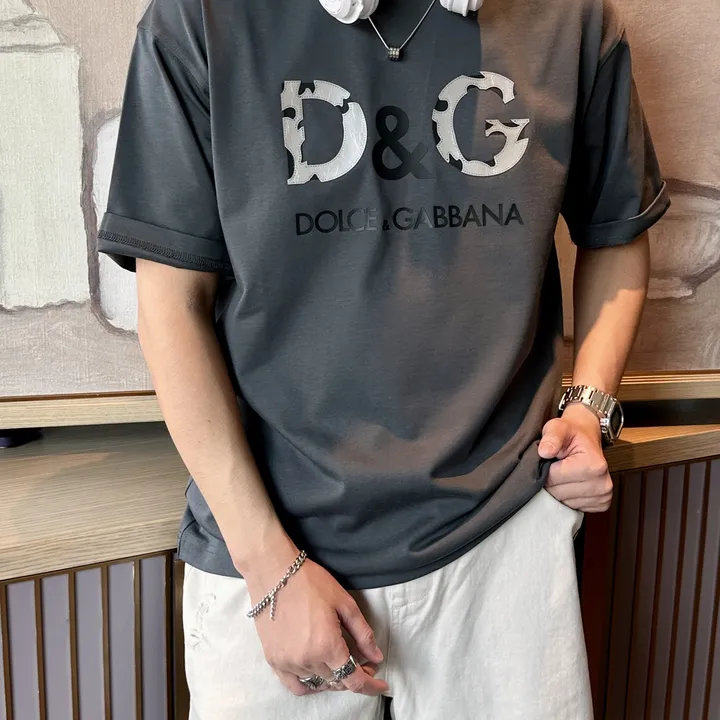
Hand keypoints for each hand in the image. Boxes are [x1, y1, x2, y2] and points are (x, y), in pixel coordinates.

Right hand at [246, 557, 388, 697]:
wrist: (273, 572)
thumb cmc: (310, 582)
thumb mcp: (345, 603)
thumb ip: (363, 634)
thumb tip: (376, 657)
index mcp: (327, 646)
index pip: (354, 680)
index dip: (371, 686)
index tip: (381, 685)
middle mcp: (307, 660)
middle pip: (338, 681)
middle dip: (355, 675)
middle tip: (364, 661)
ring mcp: (288, 662)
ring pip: (319, 683)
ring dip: (334, 678)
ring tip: (342, 663)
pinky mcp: (273, 659)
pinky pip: (295, 685)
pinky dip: (310, 685)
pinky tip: (319, 676)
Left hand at [538, 403, 613, 512]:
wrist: (586, 437)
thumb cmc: (571, 433)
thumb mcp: (558, 427)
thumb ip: (551, 437)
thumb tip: (544, 451)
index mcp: (593, 466)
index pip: (553, 479)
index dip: (545, 469)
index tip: (550, 459)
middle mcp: (602, 484)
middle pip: (558, 493)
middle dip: (550, 480)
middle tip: (555, 465)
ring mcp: (603, 496)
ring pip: (563, 502)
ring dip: (558, 489)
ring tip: (563, 473)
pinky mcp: (601, 504)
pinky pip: (573, 507)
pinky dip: (567, 497)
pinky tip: (570, 483)